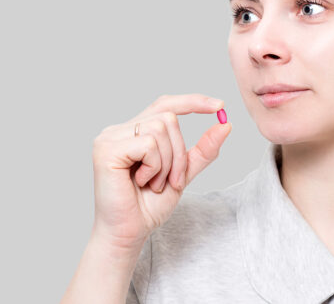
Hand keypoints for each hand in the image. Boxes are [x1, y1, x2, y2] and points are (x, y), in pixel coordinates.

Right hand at [91, 93, 231, 249]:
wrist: (130, 233)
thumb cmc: (150, 205)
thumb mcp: (183, 173)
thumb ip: (202, 151)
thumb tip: (225, 125)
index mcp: (135, 132)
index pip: (166, 105)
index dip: (193, 102)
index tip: (220, 105)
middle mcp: (120, 130)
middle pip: (168, 118)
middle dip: (180, 152)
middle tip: (173, 181)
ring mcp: (110, 138)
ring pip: (160, 129)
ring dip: (167, 163)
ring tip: (155, 184)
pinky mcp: (106, 150)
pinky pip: (148, 144)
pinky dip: (155, 166)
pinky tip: (141, 182)